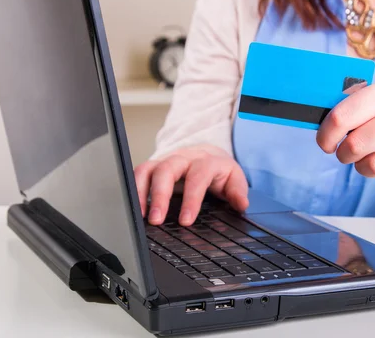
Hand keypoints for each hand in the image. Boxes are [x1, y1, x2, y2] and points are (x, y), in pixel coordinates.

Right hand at [134, 145, 248, 225]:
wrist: (209, 154)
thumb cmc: (220, 170)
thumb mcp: (234, 178)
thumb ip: (238, 192)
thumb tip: (241, 205)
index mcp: (205, 161)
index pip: (197, 177)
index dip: (191, 199)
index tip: (186, 221)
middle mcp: (183, 158)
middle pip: (167, 169)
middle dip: (160, 195)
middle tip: (156, 220)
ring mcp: (166, 160)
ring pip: (148, 169)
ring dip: (141, 192)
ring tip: (140, 215)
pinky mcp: (154, 166)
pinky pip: (139, 174)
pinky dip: (134, 190)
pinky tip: (134, 208)